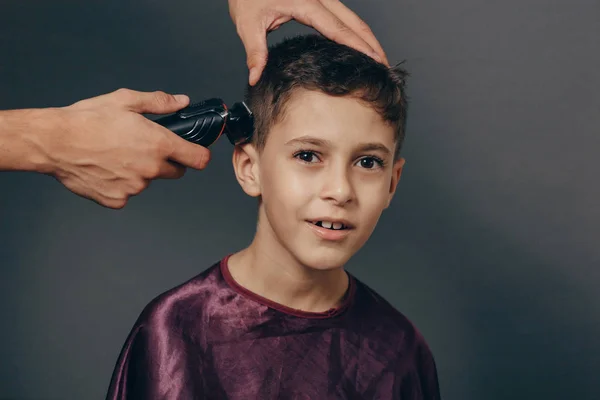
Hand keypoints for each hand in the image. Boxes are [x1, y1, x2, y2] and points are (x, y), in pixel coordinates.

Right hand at [44, 89, 210, 208]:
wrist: (54, 142)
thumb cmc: (87, 120)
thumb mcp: (126, 101)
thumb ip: (159, 102)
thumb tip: (181, 102)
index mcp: (158, 144)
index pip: (199, 159)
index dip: (199, 155)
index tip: (194, 152)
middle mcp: (151, 169)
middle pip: (176, 172)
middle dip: (167, 162)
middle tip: (144, 148)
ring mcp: (135, 187)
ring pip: (148, 181)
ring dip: (140, 172)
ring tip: (116, 155)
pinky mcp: (118, 200)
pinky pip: (127, 193)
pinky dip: (120, 184)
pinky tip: (106, 169)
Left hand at [228, 0, 389, 84]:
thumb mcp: (247, 23)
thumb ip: (255, 52)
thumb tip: (255, 76)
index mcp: (305, 2)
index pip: (337, 27)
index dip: (358, 45)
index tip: (375, 60)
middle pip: (353, 21)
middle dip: (372, 44)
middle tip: (385, 66)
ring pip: (351, 18)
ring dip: (366, 38)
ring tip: (379, 59)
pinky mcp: (318, 1)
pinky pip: (343, 17)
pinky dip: (355, 32)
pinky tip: (360, 46)